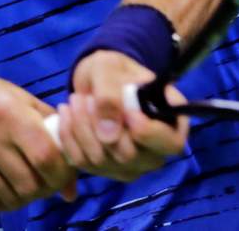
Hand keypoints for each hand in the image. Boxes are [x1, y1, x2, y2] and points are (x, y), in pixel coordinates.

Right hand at [0, 75, 77, 211]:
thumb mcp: (22, 101)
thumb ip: (53, 136)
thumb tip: (72, 187)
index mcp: (7, 112)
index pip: (44, 156)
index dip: (62, 174)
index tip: (64, 176)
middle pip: (29, 184)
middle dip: (45, 189)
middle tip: (47, 182)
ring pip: (10, 198)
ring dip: (26, 198)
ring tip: (28, 183)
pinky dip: (6, 200)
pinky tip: (8, 186)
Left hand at [56, 50, 187, 181]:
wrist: (96, 80)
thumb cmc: (112, 69)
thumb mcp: (109, 68)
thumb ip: (110, 95)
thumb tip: (109, 136)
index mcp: (172, 121)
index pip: (171, 143)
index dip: (148, 133)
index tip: (127, 113)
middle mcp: (156, 149)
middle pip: (130, 157)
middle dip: (99, 126)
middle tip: (83, 98)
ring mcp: (132, 164)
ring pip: (103, 161)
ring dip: (81, 129)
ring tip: (75, 100)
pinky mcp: (107, 169)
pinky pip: (84, 164)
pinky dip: (69, 138)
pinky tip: (67, 115)